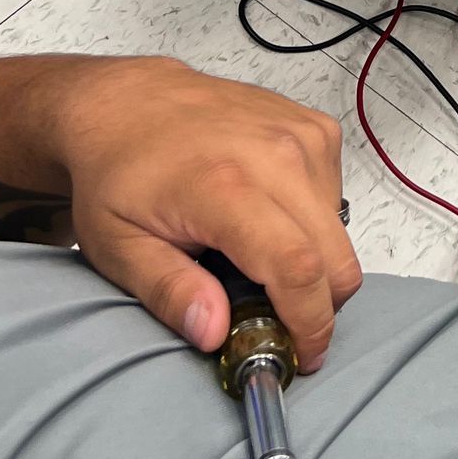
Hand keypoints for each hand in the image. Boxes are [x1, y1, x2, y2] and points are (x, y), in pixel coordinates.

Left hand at [50, 57, 362, 370]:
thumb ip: (169, 292)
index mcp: (225, 186)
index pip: (297, 268)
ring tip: (259, 261)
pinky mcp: (316, 129)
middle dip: (318, 306)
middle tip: (278, 321)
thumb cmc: (118, 173)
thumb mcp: (119, 246)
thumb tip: (216, 334)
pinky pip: (336, 200)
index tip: (299, 356)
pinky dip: (313, 225)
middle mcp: (276, 154)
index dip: (309, 323)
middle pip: (337, 258)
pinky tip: (268, 219)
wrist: (128, 101)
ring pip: (339, 234)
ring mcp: (302, 136)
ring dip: (314, 264)